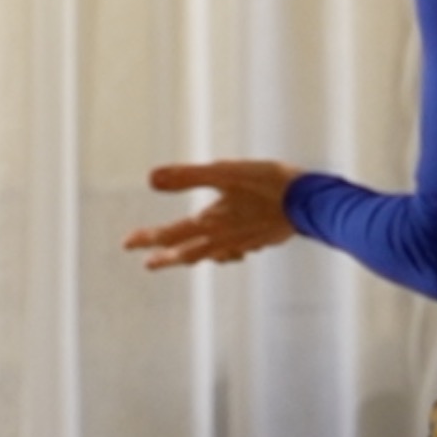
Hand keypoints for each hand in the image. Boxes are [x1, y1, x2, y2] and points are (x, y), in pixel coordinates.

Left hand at [125, 160, 298, 267]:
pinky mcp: (260, 240)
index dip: (146, 239)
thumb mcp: (225, 172)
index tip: (126, 244)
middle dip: (166, 258)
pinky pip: (234, 251)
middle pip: (188, 254)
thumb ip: (187, 176)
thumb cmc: (267, 184)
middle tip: (149, 264)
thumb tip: (150, 178)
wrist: (310, 203)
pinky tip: (229, 249)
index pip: (170, 234)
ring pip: (211, 255)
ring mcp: (243, 242)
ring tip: (183, 257)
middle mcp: (224, 239)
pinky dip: (223, 252)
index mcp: (211, 224)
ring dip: (192, 257)